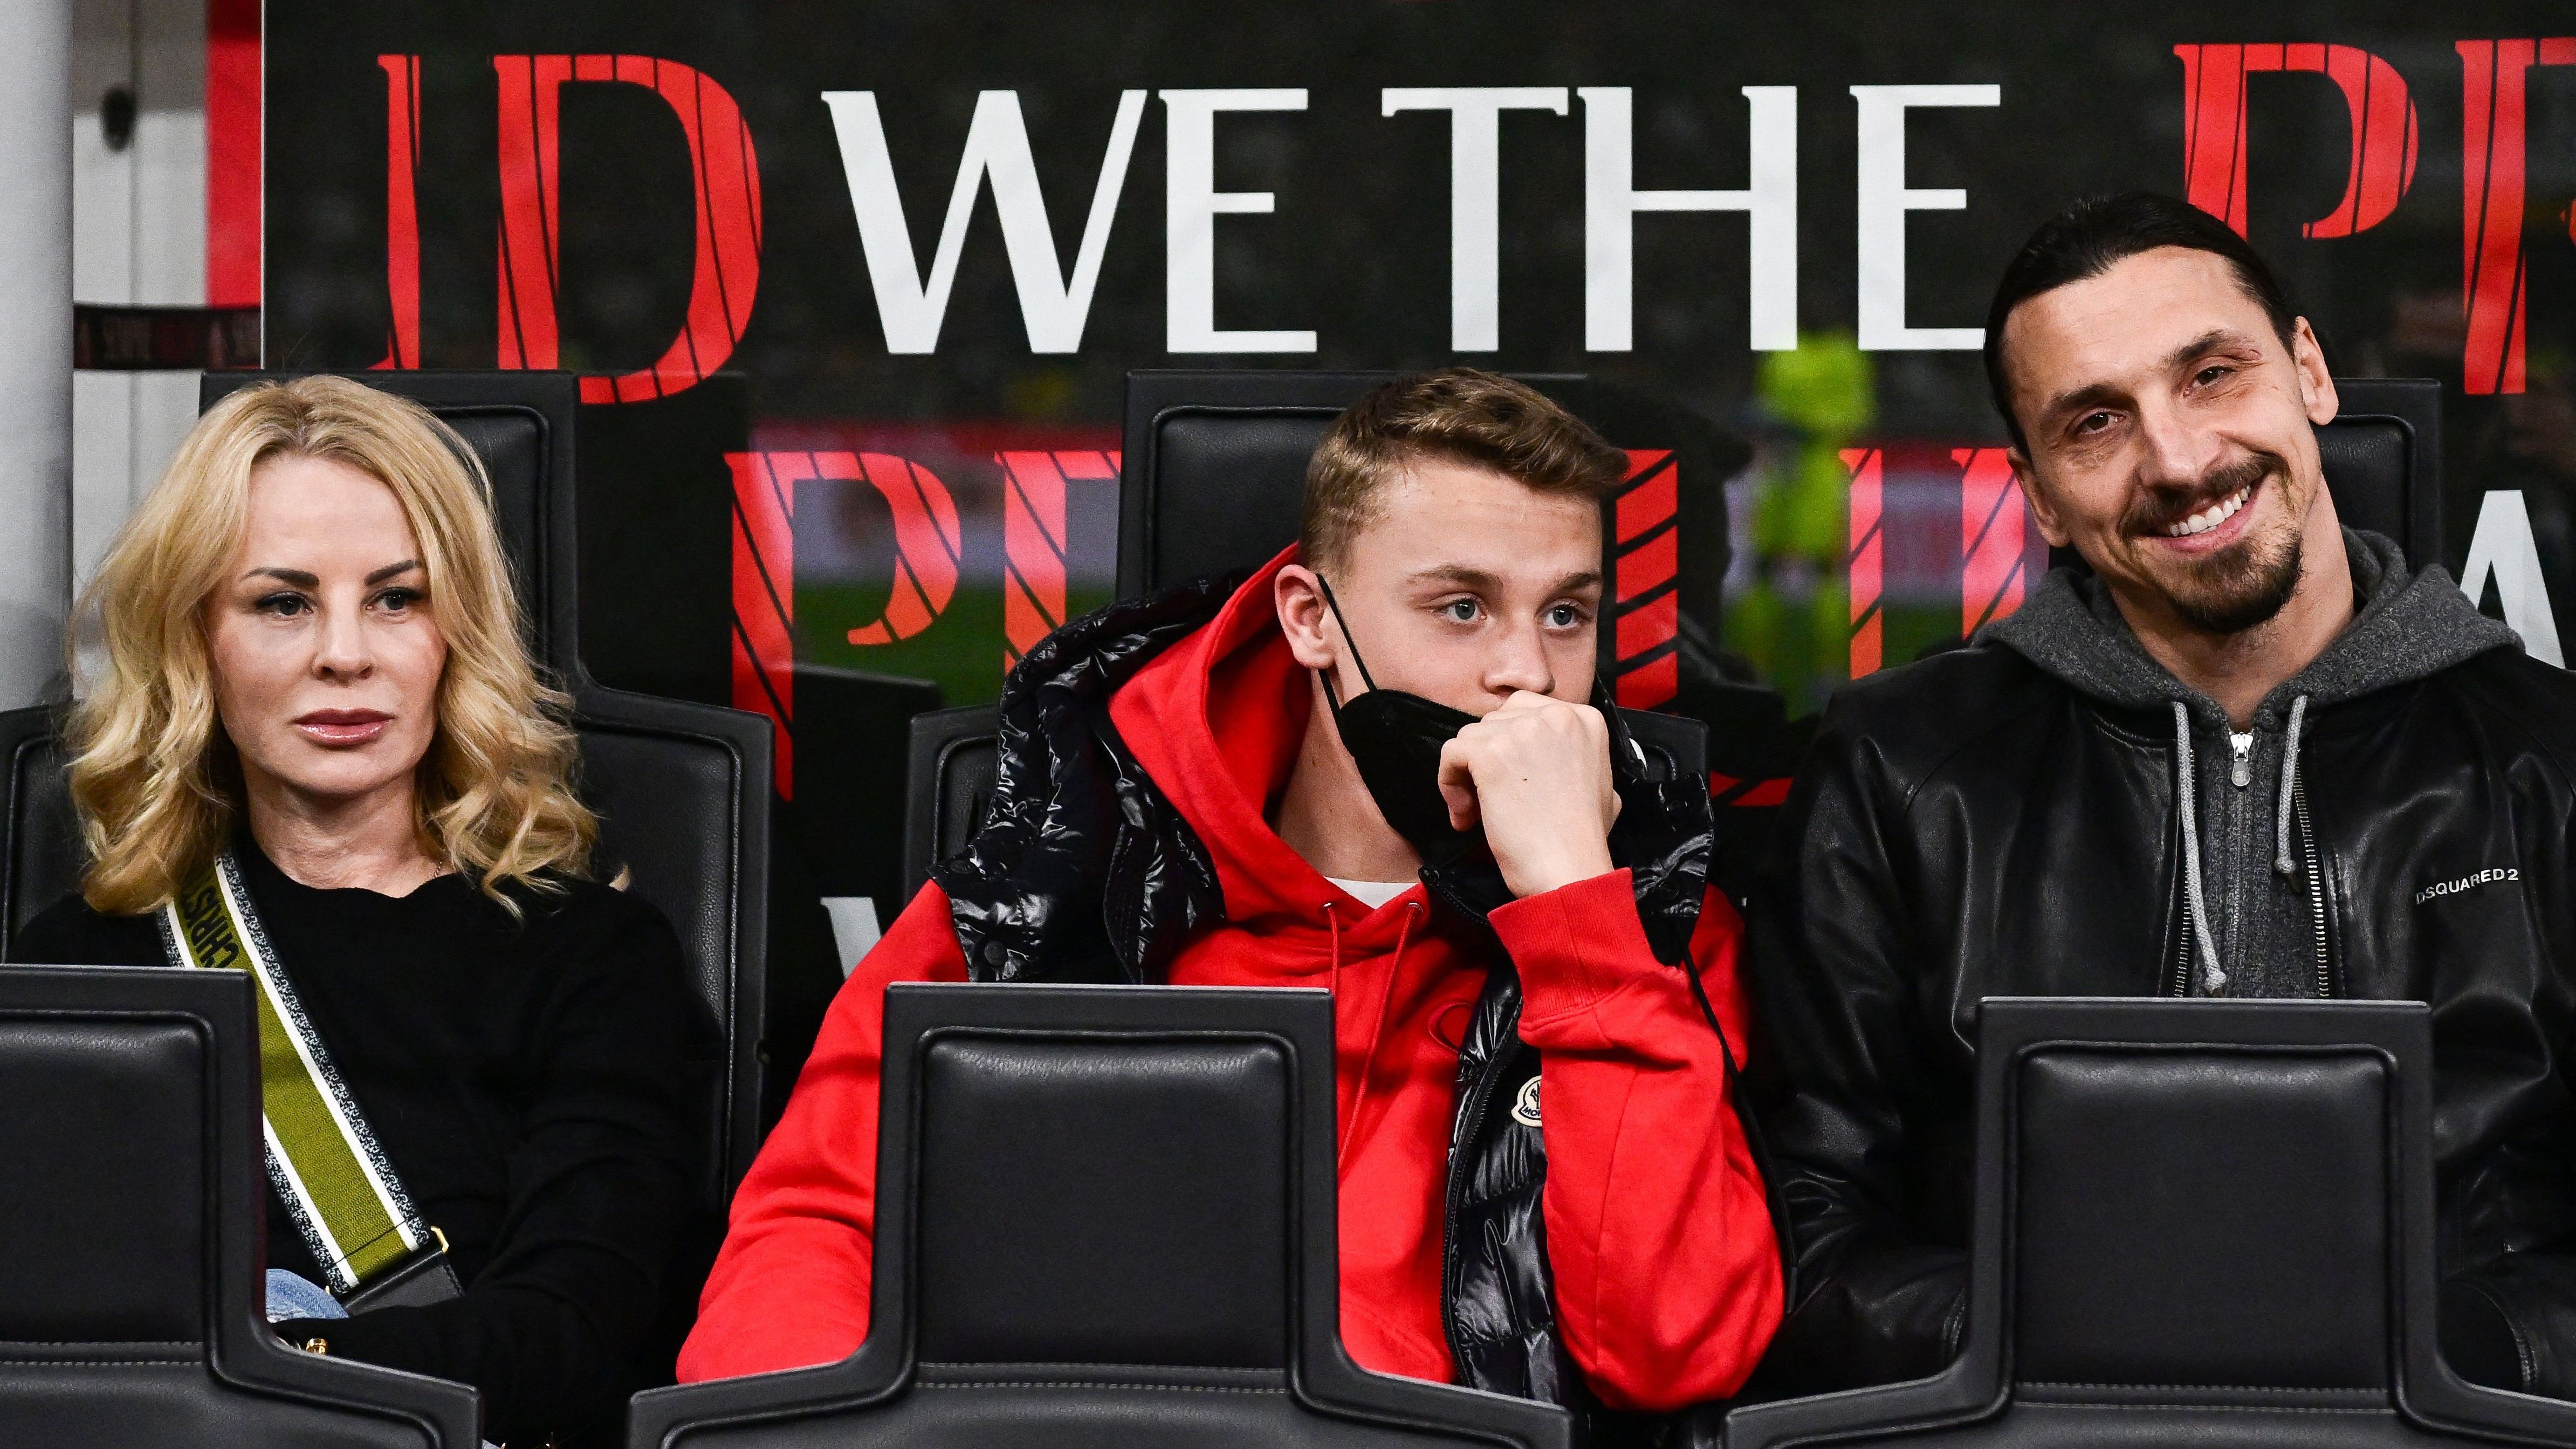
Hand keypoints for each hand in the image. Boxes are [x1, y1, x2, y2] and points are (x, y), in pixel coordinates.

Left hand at [1437, 690, 1620, 897]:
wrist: (1569, 870)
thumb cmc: (1581, 839)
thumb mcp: (1601, 784)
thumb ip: (1574, 757)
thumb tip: (1545, 759)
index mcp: (1583, 718)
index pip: (1525, 711)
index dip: (1510, 745)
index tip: (1511, 780)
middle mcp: (1556, 715)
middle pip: (1496, 721)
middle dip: (1488, 757)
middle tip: (1492, 798)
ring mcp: (1522, 731)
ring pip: (1471, 736)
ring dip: (1468, 775)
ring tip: (1479, 813)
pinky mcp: (1491, 753)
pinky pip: (1451, 753)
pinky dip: (1448, 783)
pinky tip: (1465, 814)